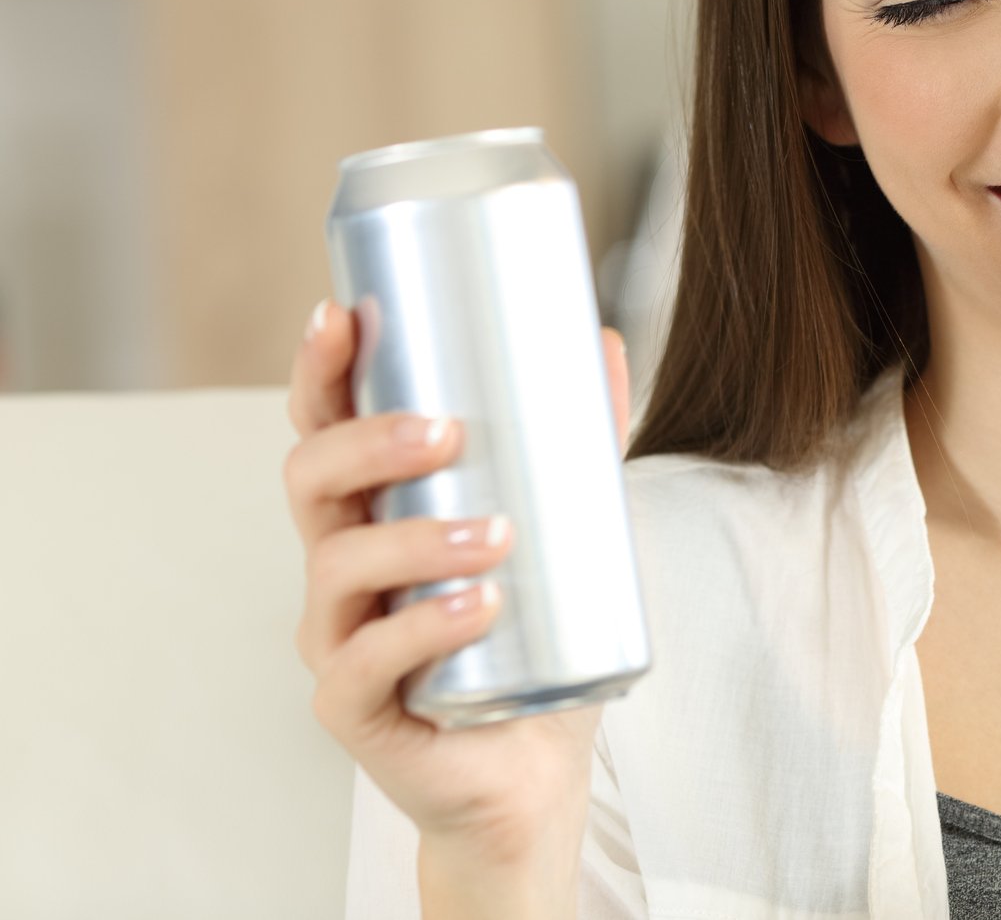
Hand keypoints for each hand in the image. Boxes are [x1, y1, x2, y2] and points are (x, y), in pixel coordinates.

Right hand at [282, 297, 632, 866]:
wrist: (533, 770)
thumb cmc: (533, 640)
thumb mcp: (567, 529)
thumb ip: (579, 440)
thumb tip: (604, 339)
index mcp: (373, 512)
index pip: (325, 428)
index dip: (320, 371)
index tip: (343, 316)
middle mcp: (339, 568)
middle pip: (311, 482)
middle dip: (368, 444)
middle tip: (446, 431)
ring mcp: (338, 638)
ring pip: (339, 567)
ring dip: (415, 540)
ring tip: (497, 535)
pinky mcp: (352, 708)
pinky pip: (364, 661)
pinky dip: (420, 629)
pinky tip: (477, 608)